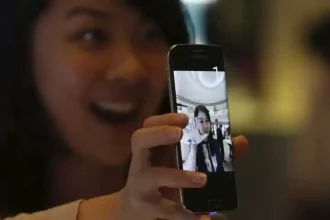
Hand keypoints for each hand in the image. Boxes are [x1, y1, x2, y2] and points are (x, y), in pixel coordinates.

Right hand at [78, 113, 247, 219]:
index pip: (149, 125)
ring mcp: (140, 185)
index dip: (163, 118)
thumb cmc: (161, 180)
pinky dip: (186, 214)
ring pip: (153, 176)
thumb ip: (213, 152)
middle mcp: (141, 162)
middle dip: (158, 134)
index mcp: (151, 148)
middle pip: (139, 140)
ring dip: (177, 176)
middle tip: (179, 134)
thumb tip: (241, 141)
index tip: (184, 118)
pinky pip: (166, 210)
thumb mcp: (180, 164)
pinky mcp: (147, 207)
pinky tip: (203, 217)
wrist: (135, 209)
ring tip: (202, 179)